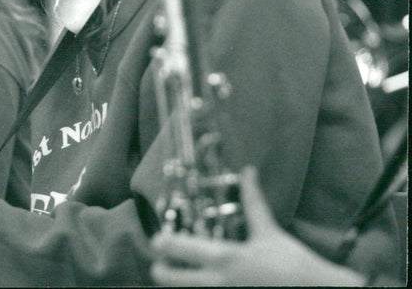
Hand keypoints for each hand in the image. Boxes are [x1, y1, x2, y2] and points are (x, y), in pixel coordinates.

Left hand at [149, 166, 366, 286]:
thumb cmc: (292, 263)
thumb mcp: (268, 231)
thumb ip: (252, 201)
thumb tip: (248, 171)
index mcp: (225, 257)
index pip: (177, 248)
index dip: (161, 243)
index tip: (157, 240)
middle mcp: (218, 282)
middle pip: (167, 278)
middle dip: (160, 270)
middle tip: (163, 264)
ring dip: (177, 284)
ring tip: (181, 276)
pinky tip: (201, 284)